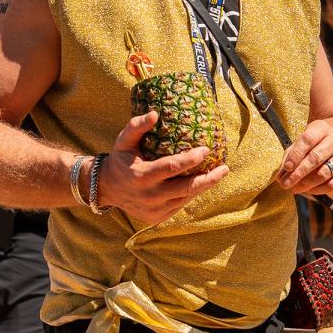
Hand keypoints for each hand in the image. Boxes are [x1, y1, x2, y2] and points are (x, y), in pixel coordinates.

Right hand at [96, 111, 228, 223]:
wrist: (107, 189)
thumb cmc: (120, 160)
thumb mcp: (123, 141)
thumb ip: (137, 126)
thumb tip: (155, 114)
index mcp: (141, 176)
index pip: (171, 167)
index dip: (191, 159)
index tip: (206, 149)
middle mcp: (149, 196)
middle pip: (186, 188)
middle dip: (209, 178)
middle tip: (224, 168)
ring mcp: (154, 210)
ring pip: (186, 198)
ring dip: (204, 186)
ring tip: (219, 173)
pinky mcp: (158, 218)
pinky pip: (180, 205)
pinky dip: (192, 194)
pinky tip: (202, 182)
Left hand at [278, 120, 332, 197]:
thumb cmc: (312, 146)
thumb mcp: (300, 145)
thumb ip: (290, 158)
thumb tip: (281, 177)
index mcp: (322, 128)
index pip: (308, 139)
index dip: (296, 155)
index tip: (286, 168)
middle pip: (315, 158)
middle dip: (298, 173)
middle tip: (285, 184)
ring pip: (324, 173)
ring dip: (306, 184)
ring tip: (294, 189)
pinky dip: (319, 190)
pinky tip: (309, 191)